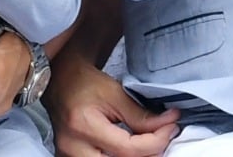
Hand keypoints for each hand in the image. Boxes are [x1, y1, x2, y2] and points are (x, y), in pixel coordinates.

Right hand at [45, 56, 178, 156]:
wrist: (61, 81)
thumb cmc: (85, 83)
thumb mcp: (116, 93)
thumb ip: (141, 114)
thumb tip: (168, 124)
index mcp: (84, 125)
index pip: (128, 149)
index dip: (156, 141)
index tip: (171, 128)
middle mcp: (73, 147)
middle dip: (147, 154)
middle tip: (162, 139)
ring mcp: (68, 156)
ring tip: (149, 144)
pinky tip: (133, 151)